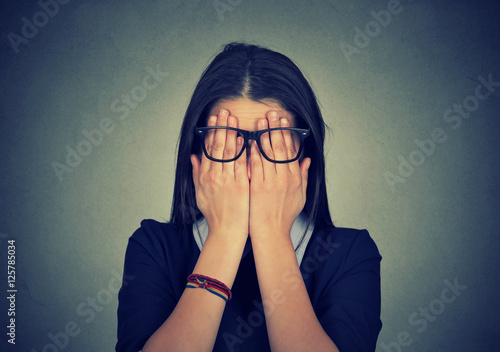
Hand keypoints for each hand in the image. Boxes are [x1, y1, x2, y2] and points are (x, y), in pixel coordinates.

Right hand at [191, 109, 248, 239]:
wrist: (227, 231)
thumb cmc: (215, 214)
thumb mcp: (200, 194)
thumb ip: (197, 174)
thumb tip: (194, 157)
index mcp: (205, 177)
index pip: (208, 149)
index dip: (211, 132)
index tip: (214, 119)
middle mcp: (215, 177)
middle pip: (217, 147)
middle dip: (221, 127)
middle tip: (224, 112)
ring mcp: (228, 181)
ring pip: (229, 153)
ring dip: (231, 134)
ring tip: (233, 119)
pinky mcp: (241, 186)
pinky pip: (241, 164)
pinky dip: (242, 151)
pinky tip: (244, 139)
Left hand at [248, 110, 310, 238]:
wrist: (271, 232)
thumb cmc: (284, 216)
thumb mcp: (300, 196)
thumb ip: (303, 176)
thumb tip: (306, 159)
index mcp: (295, 178)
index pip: (291, 150)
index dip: (288, 133)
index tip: (284, 121)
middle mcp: (284, 178)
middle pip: (280, 147)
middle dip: (276, 128)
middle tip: (272, 114)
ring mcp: (270, 181)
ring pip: (267, 153)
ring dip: (264, 135)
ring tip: (261, 121)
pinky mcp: (257, 186)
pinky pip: (254, 165)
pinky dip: (252, 152)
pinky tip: (248, 141)